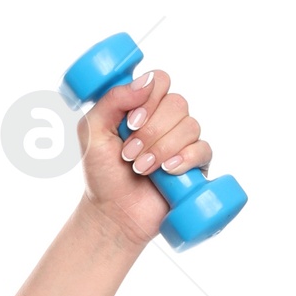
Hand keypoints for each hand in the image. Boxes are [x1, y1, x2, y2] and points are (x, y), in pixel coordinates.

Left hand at [76, 63, 213, 247]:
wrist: (113, 214)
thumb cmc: (101, 174)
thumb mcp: (92, 132)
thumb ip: (111, 100)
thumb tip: (146, 81)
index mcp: (143, 106)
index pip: (160, 80)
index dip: (149, 99)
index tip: (130, 123)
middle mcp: (165, 119)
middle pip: (177, 103)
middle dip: (151, 132)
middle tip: (129, 154)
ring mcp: (182, 141)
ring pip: (190, 126)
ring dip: (162, 149)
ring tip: (141, 169)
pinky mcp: (195, 165)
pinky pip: (203, 150)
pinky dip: (185, 159)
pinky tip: (167, 172)